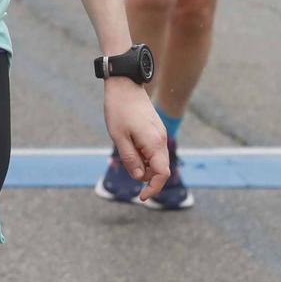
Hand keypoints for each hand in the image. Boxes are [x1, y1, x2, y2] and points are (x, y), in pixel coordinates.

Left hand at [104, 76, 168, 200]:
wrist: (124, 84)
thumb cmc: (119, 110)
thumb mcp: (119, 137)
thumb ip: (130, 159)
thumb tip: (139, 177)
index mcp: (154, 143)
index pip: (161, 174)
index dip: (153, 188)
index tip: (141, 197)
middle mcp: (161, 139)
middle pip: (160, 168)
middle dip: (146, 176)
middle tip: (127, 165)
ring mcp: (160, 133)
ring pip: (156, 159)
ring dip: (143, 164)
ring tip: (125, 148)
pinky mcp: (155, 129)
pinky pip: (153, 149)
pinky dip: (144, 154)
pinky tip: (130, 143)